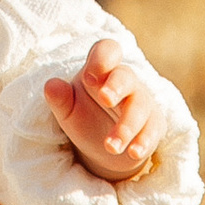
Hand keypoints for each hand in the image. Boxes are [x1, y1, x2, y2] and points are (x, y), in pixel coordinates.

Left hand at [47, 40, 171, 183]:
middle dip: (117, 86)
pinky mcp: (153, 124)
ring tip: (110, 146)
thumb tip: (51, 85)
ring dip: (126, 126)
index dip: (102, 58)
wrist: (102, 149)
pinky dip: (144, 142)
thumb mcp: (67, 110)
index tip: (89, 77)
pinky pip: (153, 129)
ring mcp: (142, 102)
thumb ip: (60, 98)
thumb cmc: (85, 117)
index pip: (108, 51)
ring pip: (139, 106)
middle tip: (105, 99)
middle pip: (126, 76)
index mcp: (102, 70)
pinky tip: (133, 153)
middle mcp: (125, 82)